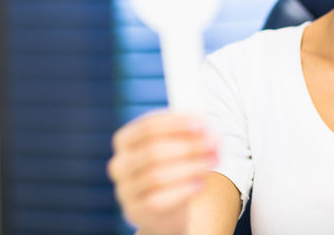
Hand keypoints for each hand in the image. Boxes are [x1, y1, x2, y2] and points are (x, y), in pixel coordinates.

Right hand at [107, 112, 217, 234]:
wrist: (162, 211)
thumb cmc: (169, 169)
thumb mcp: (173, 147)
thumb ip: (185, 134)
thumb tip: (204, 125)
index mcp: (124, 140)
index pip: (148, 126)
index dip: (176, 123)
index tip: (202, 124)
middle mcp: (120, 164)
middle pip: (153, 150)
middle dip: (188, 145)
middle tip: (213, 144)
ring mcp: (125, 189)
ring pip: (157, 175)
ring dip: (190, 166)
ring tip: (212, 161)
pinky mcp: (135, 210)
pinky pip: (159, 200)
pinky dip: (183, 190)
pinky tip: (200, 184)